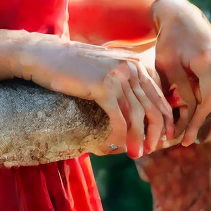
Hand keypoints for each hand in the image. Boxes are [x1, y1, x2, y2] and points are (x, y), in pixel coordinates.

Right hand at [14, 33, 175, 158]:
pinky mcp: (104, 87)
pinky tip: (118, 145)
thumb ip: (126, 80)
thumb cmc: (75, 65)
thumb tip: (141, 109)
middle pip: (153, 106)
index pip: (159, 94)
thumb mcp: (107, 66)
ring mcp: (118, 76)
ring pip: (139, 116)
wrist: (47, 55)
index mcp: (136, 62)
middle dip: (155, 132)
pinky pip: (120, 118)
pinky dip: (122, 135)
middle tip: (152, 149)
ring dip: (139, 139)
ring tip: (136, 154)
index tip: (161, 137)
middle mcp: (132, 66)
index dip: (164, 118)